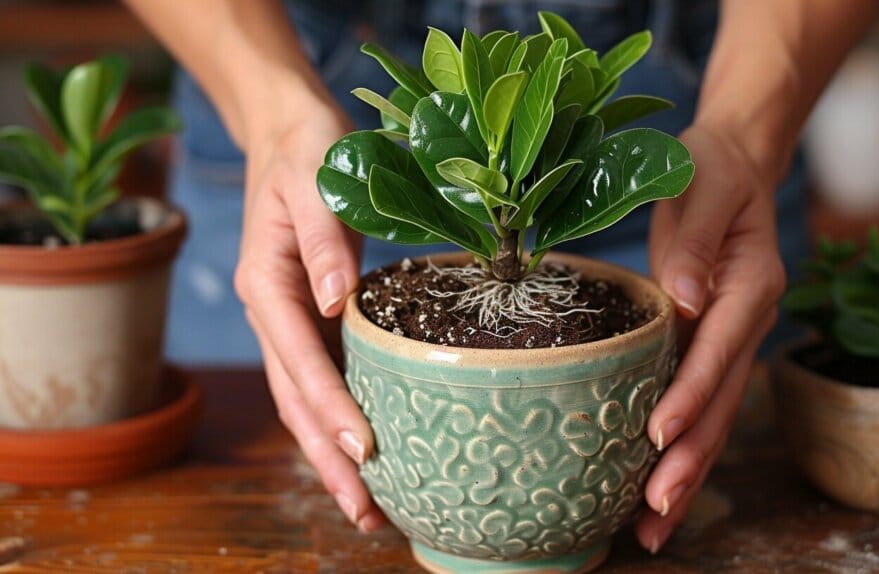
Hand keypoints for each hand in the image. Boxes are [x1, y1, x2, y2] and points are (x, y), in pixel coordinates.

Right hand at [233, 95, 387, 531]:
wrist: (291, 131)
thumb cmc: (309, 148)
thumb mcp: (319, 176)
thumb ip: (324, 239)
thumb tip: (339, 300)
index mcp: (268, 284)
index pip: (300, 359)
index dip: (331, 408)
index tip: (365, 452)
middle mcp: (274, 312)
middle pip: (295, 400)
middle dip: (327, 458)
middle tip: (365, 511)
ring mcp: (292, 319)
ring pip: (305, 399)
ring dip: (330, 453)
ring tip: (368, 506)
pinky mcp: (314, 317)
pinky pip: (324, 377)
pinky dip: (341, 417)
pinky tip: (370, 448)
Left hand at [639, 124, 786, 551]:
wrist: (734, 164)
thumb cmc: (710, 168)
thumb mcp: (699, 182)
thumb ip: (693, 239)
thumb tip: (681, 295)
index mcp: (751, 283)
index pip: (719, 347)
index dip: (692, 392)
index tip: (660, 433)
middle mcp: (748, 320)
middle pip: (724, 400)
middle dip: (691, 456)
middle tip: (656, 508)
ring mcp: (733, 338)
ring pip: (717, 414)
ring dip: (689, 470)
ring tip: (653, 526)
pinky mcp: (711, 344)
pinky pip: (701, 403)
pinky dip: (684, 447)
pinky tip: (655, 489)